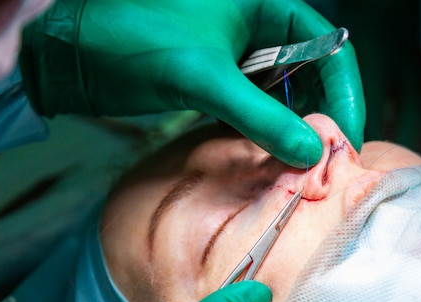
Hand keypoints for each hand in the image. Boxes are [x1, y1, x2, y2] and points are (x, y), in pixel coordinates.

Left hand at [20, 0, 364, 166]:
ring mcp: (240, 59)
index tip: (347, 139)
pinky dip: (267, 133)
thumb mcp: (204, 76)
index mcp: (268, 6)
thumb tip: (311, 151)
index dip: (345, 95)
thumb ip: (260, 115)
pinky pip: (258, 110)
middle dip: (323, 115)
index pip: (330, 49)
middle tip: (327, 161)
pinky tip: (271, 157)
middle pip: (314, 75)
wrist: (74, 52)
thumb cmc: (135, 39)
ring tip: (302, 165)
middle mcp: (261, 30)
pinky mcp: (220, 84)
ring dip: (296, 129)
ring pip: (286, 96)